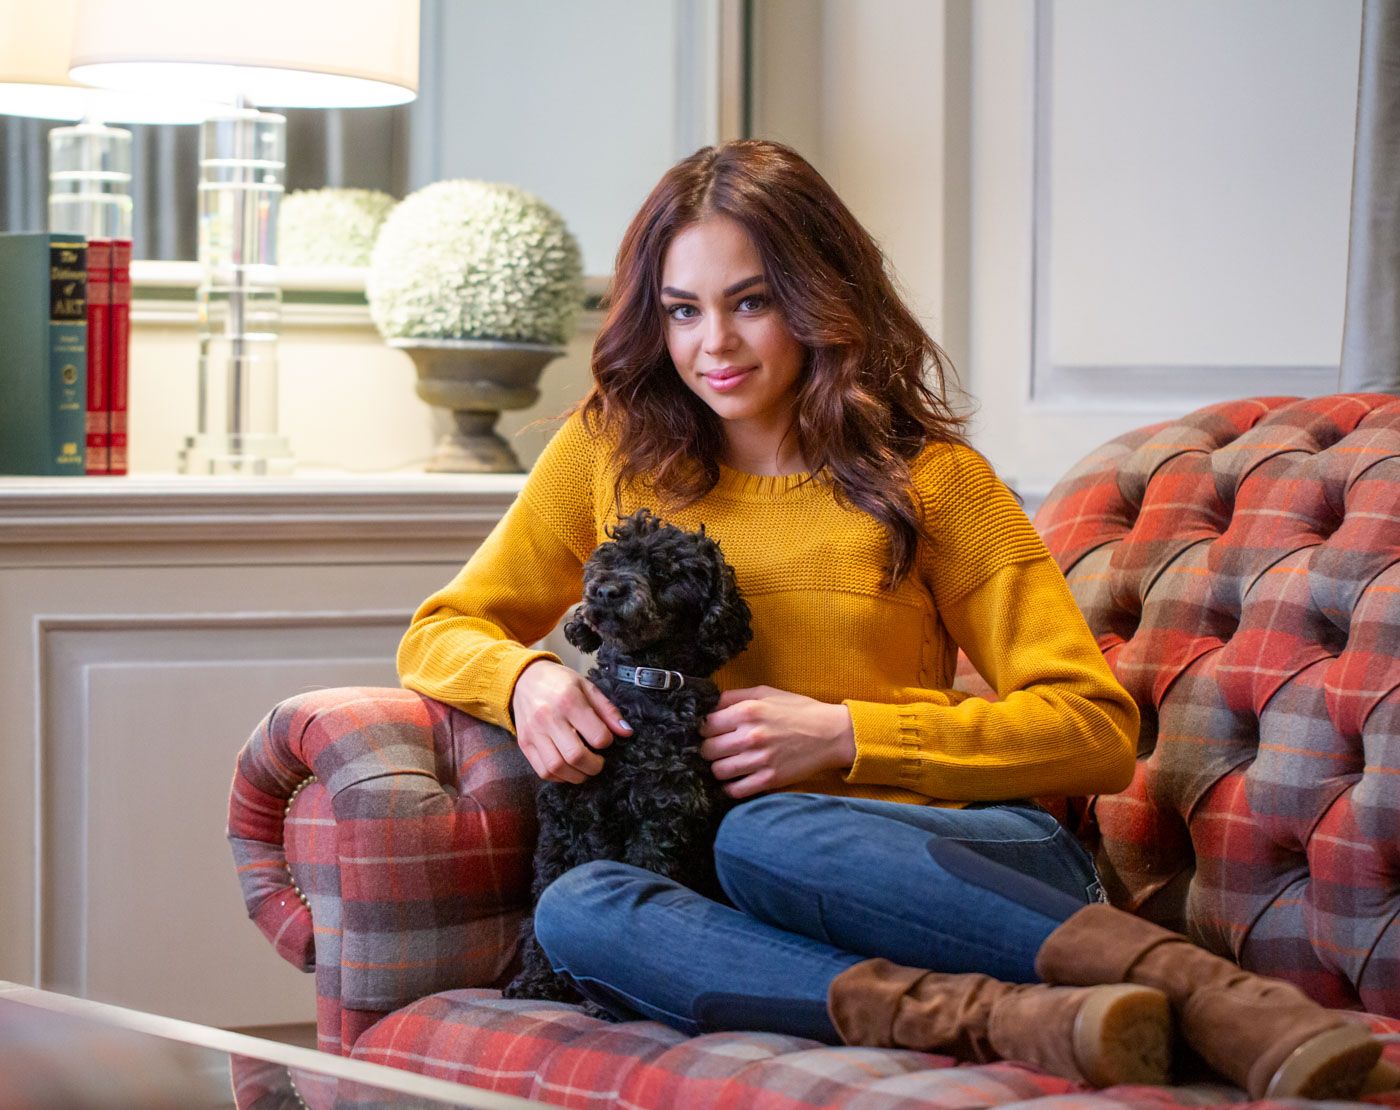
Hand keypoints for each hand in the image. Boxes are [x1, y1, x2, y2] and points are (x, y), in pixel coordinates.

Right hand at [511, 660, 632, 782]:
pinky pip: (542, 771)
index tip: (606, 740)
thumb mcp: (587, 687)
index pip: (597, 736)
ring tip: (585, 768)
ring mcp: (533, 733)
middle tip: (599, 762)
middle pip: (575, 756)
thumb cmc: (560, 683)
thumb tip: (626, 733)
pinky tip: (568, 769)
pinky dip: (559, 777)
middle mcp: (548, 718)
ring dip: (577, 776)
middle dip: (594, 766)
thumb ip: (607, 711)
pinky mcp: (524, 744)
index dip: (607, 742)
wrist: (525, 679)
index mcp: (569, 701)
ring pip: (557, 768)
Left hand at [699, 685, 856, 799]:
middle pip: (708, 750)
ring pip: (718, 771)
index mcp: (748, 711)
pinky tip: (736, 779)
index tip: (710, 732)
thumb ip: (734, 696)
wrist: (830, 734)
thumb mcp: (766, 693)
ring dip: (719, 768)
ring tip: (728, 763)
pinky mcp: (770, 779)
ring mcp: (760, 760)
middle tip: (718, 748)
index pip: (706, 725)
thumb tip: (708, 703)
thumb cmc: (797, 710)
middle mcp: (751, 735)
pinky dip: (731, 787)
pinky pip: (736, 790)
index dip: (704, 729)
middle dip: (709, 749)